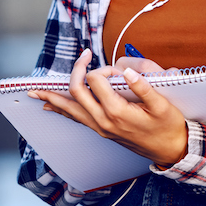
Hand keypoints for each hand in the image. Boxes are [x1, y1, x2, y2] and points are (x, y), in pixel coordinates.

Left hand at [30, 49, 189, 167]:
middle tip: (83, 56)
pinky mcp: (101, 130)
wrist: (170, 149)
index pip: (97, 81)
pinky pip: (76, 118)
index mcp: (117, 112)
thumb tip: (126, 71)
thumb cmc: (168, 126)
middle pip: (76, 93)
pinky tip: (50, 106)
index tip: (117, 67)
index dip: (105, 68)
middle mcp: (103, 121)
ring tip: (35, 91)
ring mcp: (100, 127)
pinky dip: (61, 109)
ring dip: (52, 97)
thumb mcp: (162, 105)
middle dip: (75, 71)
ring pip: (70, 109)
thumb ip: (144, 87)